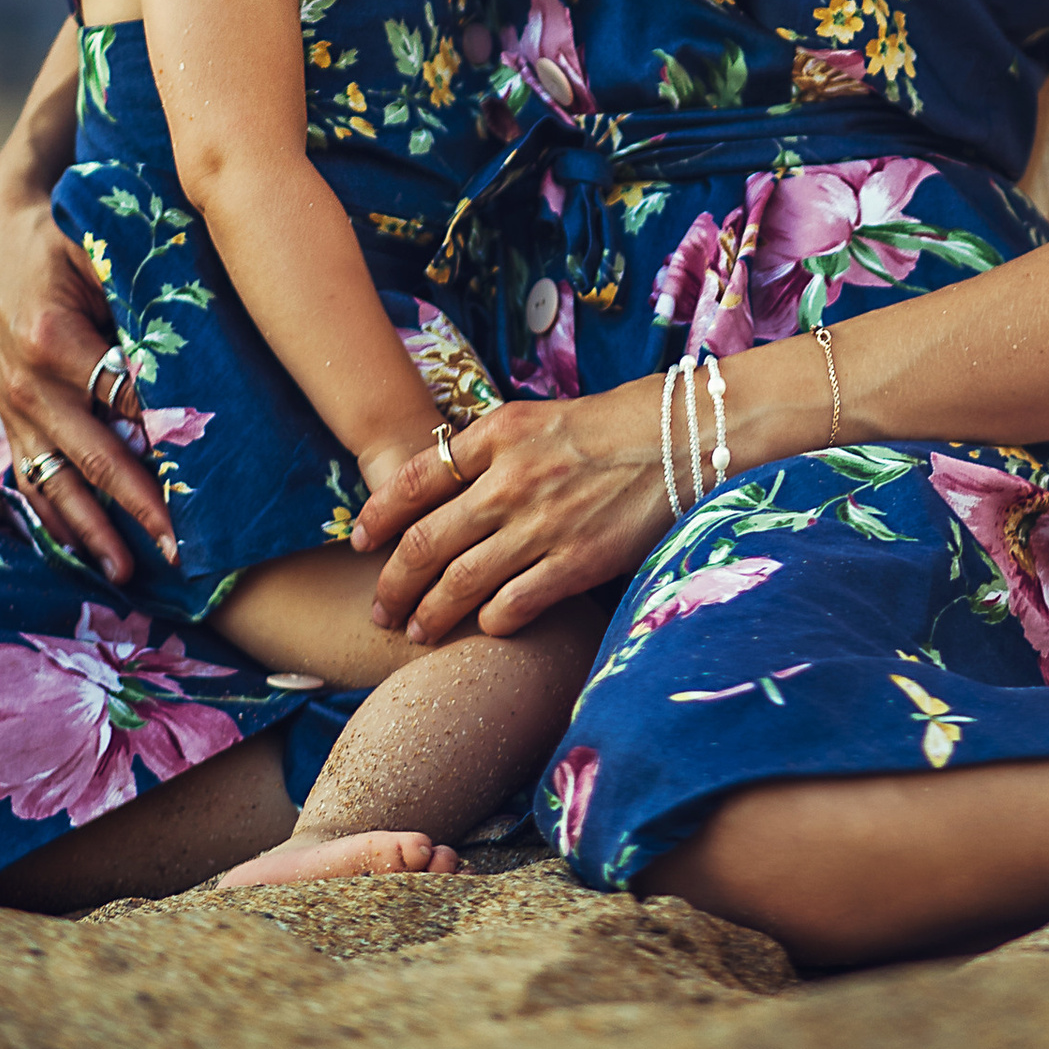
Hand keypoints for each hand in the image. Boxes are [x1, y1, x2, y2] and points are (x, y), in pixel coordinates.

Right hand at [0, 165, 175, 586]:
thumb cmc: (61, 238)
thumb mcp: (98, 248)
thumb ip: (138, 294)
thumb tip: (194, 345)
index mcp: (52, 338)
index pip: (122, 400)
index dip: (165, 436)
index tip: (207, 474)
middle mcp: (28, 385)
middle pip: (93, 456)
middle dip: (139, 505)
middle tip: (182, 546)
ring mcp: (14, 409)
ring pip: (56, 483)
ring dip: (93, 531)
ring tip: (128, 573)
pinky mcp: (10, 421)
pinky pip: (31, 481)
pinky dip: (57, 520)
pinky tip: (85, 553)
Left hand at [350, 381, 670, 640]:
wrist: (685, 437)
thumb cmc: (617, 425)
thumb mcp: (541, 417)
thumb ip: (492, 450)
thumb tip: (445, 487)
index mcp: (499, 433)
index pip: (413, 478)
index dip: (379, 516)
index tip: (363, 540)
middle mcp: (511, 479)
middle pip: (425, 543)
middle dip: (392, 584)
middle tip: (380, 608)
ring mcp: (542, 523)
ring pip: (459, 584)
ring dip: (428, 616)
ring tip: (415, 631)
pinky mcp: (577, 562)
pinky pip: (512, 606)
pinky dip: (489, 623)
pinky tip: (484, 629)